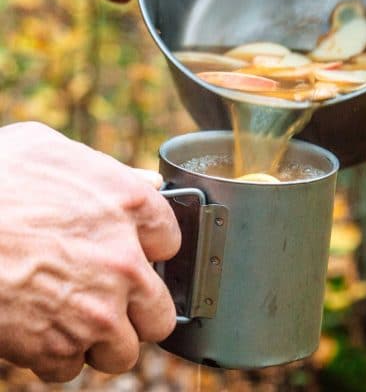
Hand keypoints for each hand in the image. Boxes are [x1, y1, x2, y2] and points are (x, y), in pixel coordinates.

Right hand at [0, 122, 180, 381]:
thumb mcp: (53, 150)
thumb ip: (110, 170)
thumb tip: (146, 183)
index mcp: (130, 206)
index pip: (171, 242)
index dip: (152, 249)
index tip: (138, 252)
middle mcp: (124, 262)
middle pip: (160, 312)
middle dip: (139, 310)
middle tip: (115, 298)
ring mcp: (96, 310)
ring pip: (123, 350)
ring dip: (102, 339)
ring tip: (76, 316)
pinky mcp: (56, 347)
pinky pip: (72, 367)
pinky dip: (58, 353)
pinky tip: (41, 325)